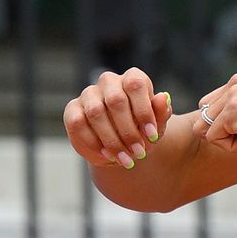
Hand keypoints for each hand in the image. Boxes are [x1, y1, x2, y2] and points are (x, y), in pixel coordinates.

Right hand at [62, 68, 176, 170]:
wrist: (123, 147)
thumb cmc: (142, 131)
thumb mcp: (157, 126)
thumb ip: (161, 112)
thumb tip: (163, 97)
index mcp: (132, 78)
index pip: (135, 84)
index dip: (144, 110)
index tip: (152, 135)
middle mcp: (109, 82)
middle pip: (116, 100)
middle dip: (129, 131)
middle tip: (139, 153)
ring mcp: (88, 94)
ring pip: (96, 112)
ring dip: (112, 140)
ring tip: (125, 159)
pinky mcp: (72, 110)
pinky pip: (78, 123)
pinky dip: (94, 142)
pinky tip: (107, 155)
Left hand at [196, 69, 236, 152]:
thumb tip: (202, 126)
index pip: (210, 106)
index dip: (227, 125)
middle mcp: (236, 81)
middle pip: (205, 119)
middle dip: (226, 132)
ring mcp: (234, 94)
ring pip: (207, 129)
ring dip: (230, 139)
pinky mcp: (234, 111)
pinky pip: (215, 139)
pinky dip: (234, 146)